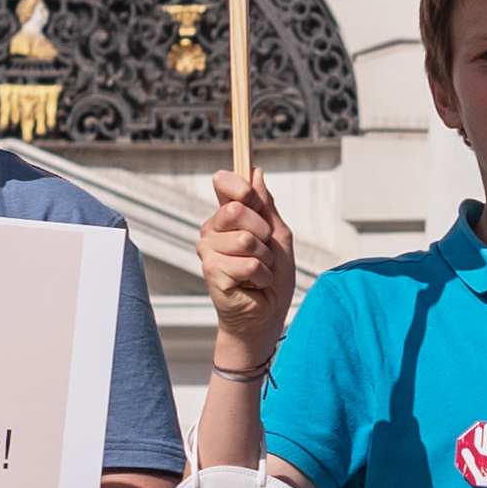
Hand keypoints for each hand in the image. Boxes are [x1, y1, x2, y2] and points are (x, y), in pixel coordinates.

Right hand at [194, 171, 301, 364]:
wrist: (267, 314)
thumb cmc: (271, 277)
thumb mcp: (277, 236)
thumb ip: (266, 206)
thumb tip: (256, 173)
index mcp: (227, 217)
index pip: (225, 184)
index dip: (239, 185)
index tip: (250, 194)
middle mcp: (212, 230)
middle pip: (237, 210)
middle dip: (263, 232)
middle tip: (264, 251)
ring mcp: (208, 251)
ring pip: (246, 240)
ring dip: (265, 259)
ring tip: (260, 271)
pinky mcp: (212, 273)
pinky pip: (248, 264)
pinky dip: (262, 276)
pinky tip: (255, 284)